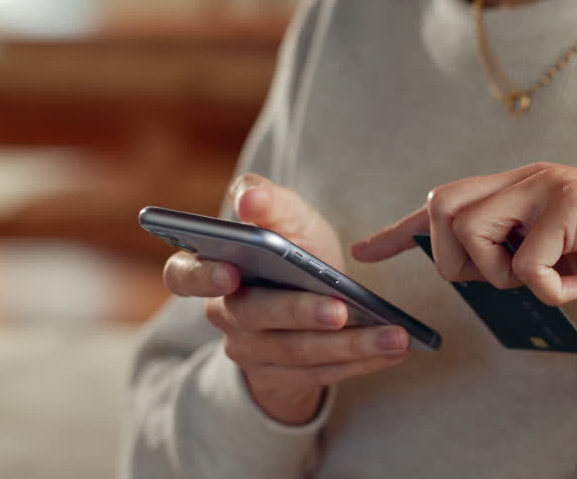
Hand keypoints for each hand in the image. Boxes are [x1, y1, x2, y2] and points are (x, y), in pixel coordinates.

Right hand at [163, 174, 409, 424]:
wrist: (316, 293)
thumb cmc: (296, 244)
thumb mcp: (287, 215)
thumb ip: (266, 199)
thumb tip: (246, 199)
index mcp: (212, 267)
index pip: (183, 275)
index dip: (202, 275)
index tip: (232, 272)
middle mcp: (223, 314)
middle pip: (253, 317)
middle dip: (299, 313)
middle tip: (340, 309)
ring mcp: (248, 351)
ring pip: (295, 353)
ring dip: (348, 345)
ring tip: (393, 336)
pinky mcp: (278, 379)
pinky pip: (318, 375)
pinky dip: (359, 363)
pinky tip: (392, 352)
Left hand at [352, 163, 576, 306]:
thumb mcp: (571, 255)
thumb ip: (527, 258)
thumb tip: (494, 281)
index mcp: (523, 188)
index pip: (445, 202)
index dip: (401, 230)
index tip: (366, 249)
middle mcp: (527, 178)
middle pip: (442, 212)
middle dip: (458, 262)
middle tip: (507, 280)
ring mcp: (548, 186)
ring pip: (471, 233)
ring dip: (501, 273)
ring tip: (550, 278)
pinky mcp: (573, 204)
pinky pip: (527, 265)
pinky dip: (551, 290)